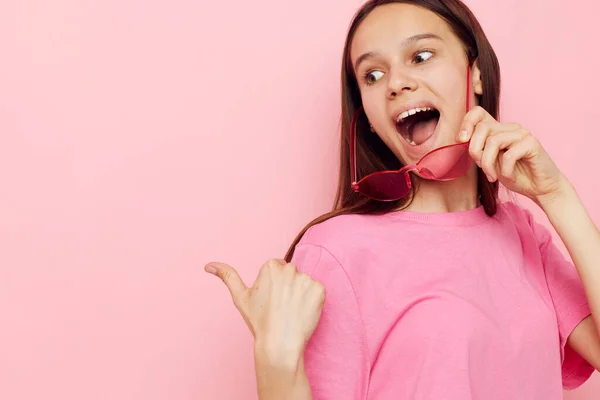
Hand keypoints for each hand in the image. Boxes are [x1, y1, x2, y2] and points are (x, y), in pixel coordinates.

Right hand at [205, 259, 325, 356]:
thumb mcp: (240, 297)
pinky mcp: (319, 290)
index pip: (278, 269)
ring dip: (301, 295)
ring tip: (291, 312)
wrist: (280, 344)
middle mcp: (289, 269)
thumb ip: (227, 276)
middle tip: (281, 307)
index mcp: (271, 266)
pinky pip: (318, 292)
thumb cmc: (259, 322)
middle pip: (292, 274)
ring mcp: (306, 279)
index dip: (275, 286)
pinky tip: (303, 313)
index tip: (271, 300)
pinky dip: (313, 302)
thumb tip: (208, 265)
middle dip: (288, 288)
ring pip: (304, 283)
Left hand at [458, 106, 567, 203]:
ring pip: (493, 141)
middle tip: (482, 168)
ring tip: (493, 176)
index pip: (478, 113)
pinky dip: (505, 171)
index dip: (466, 123)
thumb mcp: (491, 163)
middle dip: (475, 151)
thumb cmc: (515, 175)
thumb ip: (479, 150)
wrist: (540, 188)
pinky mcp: (532, 143)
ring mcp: (522, 134)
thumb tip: (462, 139)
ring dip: (488, 164)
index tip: (461, 140)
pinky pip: (509, 155)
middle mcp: (510, 128)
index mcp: (498, 130)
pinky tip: (511, 178)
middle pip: (482, 128)